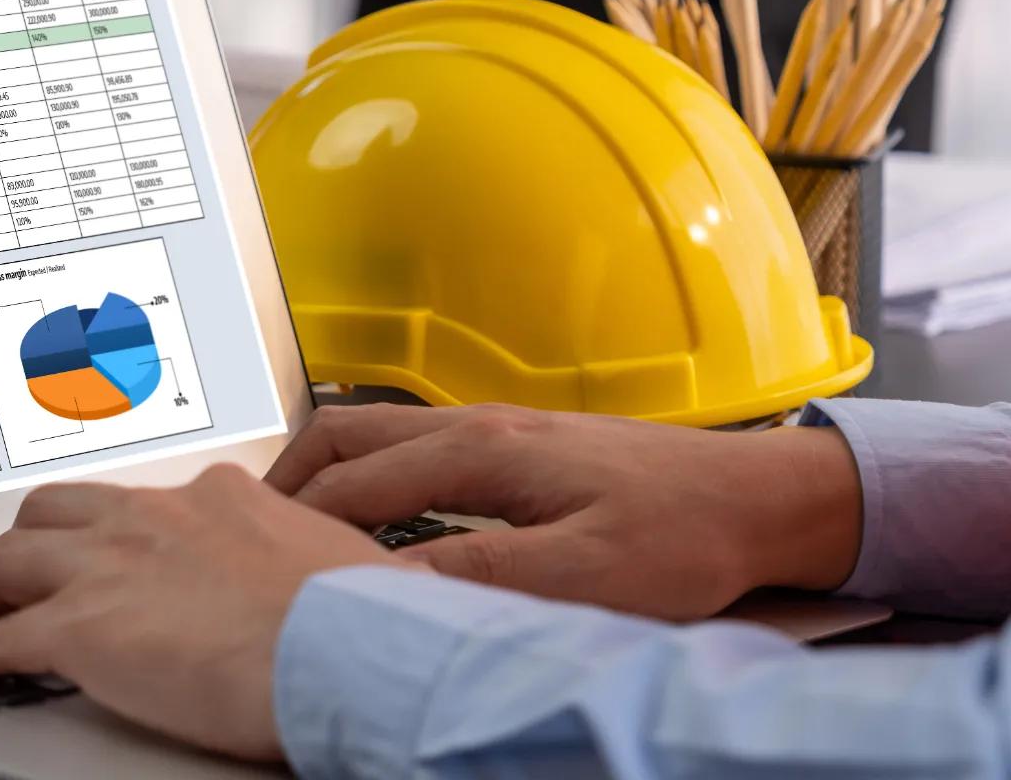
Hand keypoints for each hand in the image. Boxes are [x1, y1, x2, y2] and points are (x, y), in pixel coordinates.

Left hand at [0, 465, 404, 760]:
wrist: (345, 649)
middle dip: (32, 537)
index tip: (109, 549)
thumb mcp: (336, 557)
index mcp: (217, 496)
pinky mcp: (81, 630)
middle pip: (58, 508)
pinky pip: (6, 635)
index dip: (115, 529)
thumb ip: (305, 555)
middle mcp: (153, 518)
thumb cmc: (361, 616)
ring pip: (14, 555)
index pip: (144, 501)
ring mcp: (111, 569)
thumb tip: (330, 578)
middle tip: (22, 567)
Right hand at [268, 403, 862, 620]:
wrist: (760, 497)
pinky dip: (371, 474)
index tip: (256, 560)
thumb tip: (385, 584)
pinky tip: (380, 518)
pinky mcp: (520, 446)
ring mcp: (498, 430)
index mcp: (481, 451)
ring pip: (378, 434)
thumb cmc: (684, 534)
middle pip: (347, 434)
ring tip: (298, 524)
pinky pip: (414, 448)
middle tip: (250, 529)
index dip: (299, 523)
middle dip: (289, 478)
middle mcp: (478, 426)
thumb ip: (479, 574)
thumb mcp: (583, 573)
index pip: (354, 483)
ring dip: (329, 471)